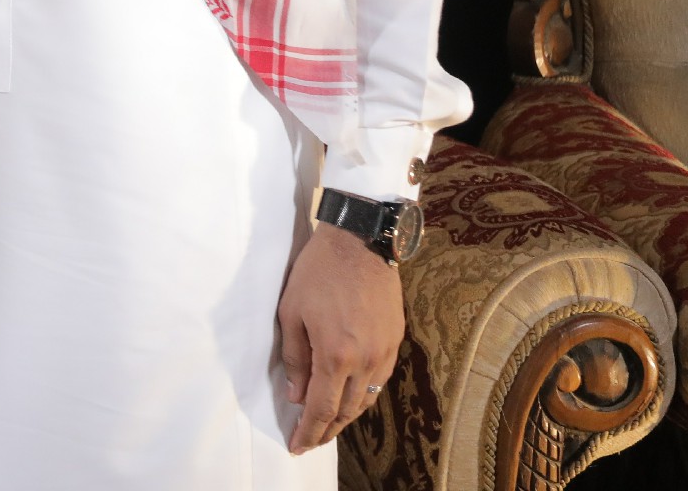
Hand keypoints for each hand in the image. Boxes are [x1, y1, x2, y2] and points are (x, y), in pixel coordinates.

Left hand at [277, 220, 403, 452]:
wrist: (361, 241)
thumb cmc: (319, 272)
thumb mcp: (292, 312)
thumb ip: (295, 358)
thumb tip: (295, 396)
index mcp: (336, 355)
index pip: (322, 409)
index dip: (309, 432)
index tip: (297, 447)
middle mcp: (365, 361)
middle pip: (348, 411)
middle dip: (327, 430)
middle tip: (311, 440)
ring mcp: (384, 352)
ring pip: (367, 400)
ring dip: (347, 416)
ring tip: (329, 424)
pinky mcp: (395, 340)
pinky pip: (380, 380)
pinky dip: (364, 395)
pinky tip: (352, 395)